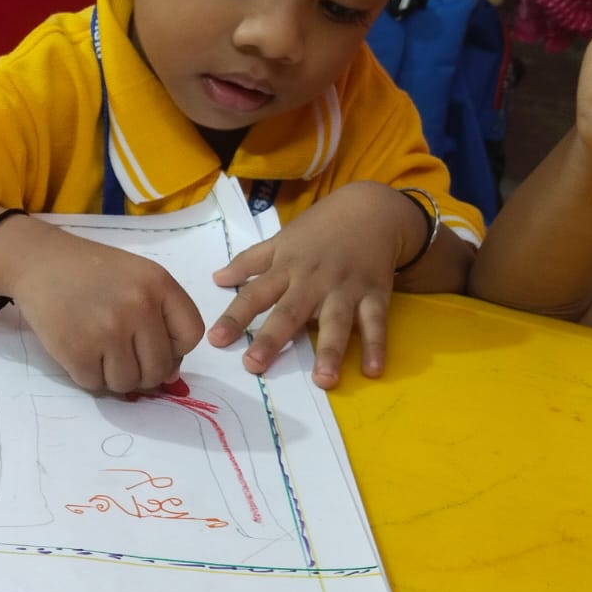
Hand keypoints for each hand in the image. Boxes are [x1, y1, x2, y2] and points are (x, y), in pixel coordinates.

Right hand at [7, 224, 203, 393]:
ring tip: (99, 353)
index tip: (152, 344)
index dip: (175, 349)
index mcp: (159, 283)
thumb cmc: (91, 272)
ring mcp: (108, 330)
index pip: (190, 335)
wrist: (39, 261)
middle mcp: (138, 306)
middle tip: (122, 356)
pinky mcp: (77, 350)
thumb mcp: (137, 278)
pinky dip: (88, 377)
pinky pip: (95, 385)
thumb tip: (171, 375)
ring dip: (115, 377)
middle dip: (143, 371)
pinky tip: (79, 352)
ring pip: (128, 383)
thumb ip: (161, 319)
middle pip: (159, 368)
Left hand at [207, 181, 418, 388]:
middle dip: (271, 339)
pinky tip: (372, 371)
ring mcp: (345, 289)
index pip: (254, 295)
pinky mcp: (375, 294)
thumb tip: (217, 278)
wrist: (371, 210)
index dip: (234, 317)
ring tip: (323, 380)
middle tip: (254, 366)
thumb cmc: (319, 230)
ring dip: (330, 351)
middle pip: (289, 313)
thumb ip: (250, 261)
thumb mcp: (281, 240)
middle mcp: (313, 281)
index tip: (215, 340)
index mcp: (286, 268)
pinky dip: (376, 346)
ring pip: (336, 322)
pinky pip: (375, 323)